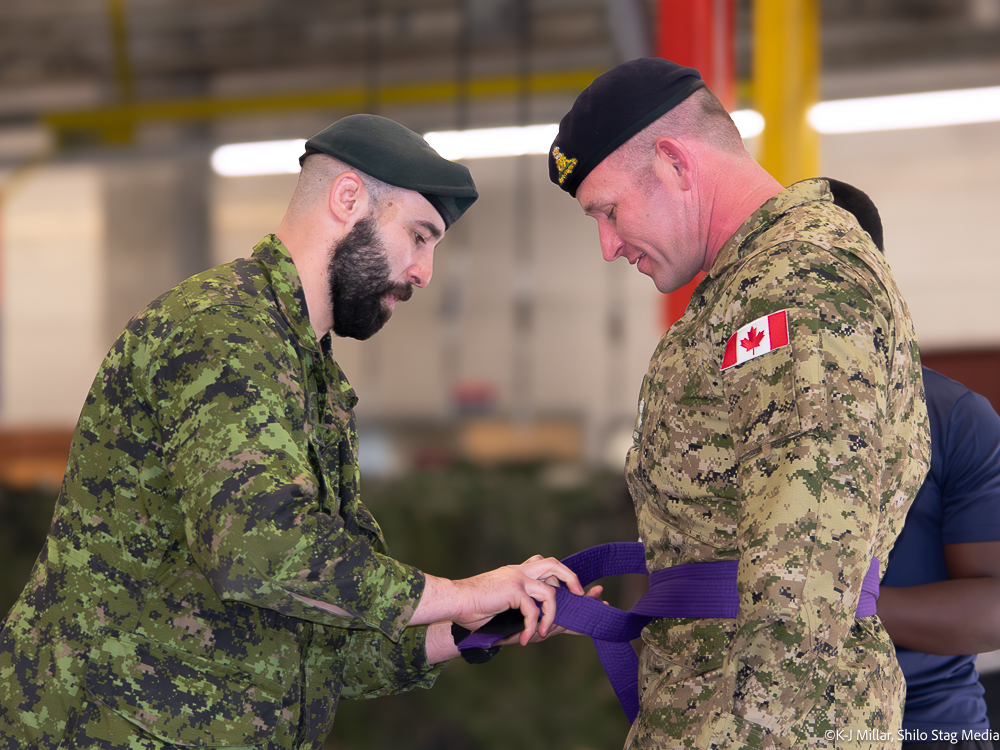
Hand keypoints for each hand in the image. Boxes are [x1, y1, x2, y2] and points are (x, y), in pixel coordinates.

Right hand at [449, 555, 584, 645]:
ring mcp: (517, 578)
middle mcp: (519, 571)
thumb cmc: (472, 607)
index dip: (565, 577)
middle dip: (571, 579)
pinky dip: (532, 627)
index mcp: (517, 572)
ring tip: (544, 633)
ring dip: (551, 616)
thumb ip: (518, 607)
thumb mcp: (501, 605)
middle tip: (580, 596)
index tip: (582, 590)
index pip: (546, 567)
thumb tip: (536, 624)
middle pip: (554, 564)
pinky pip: (532, 611)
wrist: (454, 601)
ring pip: (549, 592)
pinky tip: (526, 638)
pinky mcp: (513, 589)